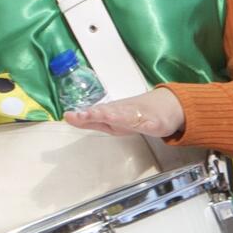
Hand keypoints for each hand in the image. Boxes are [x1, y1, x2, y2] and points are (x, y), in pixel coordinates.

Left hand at [66, 88, 184, 140]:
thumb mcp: (110, 120)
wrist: (165, 106)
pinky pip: (149, 124)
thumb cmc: (134, 114)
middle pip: (109, 112)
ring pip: (127, 115)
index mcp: (111, 112)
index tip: (68, 115)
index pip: (95, 113)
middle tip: (83, 114)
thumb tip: (67, 117)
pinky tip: (144, 125)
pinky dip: (146, 124)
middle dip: (96, 113)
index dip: (83, 115)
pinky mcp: (154, 122)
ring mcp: (139, 115)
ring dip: (117, 115)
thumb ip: (89, 121)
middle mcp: (123, 111)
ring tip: (105, 115)